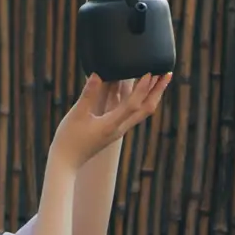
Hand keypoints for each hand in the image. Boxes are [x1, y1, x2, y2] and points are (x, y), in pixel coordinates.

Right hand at [49, 72, 170, 167]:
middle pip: (146, 108)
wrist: (67, 161)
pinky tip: (134, 88)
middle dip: (158, 91)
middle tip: (167, 74)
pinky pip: (131, 112)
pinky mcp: (114, 129)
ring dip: (151, 95)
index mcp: (111, 125)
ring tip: (157, 78)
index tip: (150, 72)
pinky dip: (138, 99)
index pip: (133, 104)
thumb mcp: (77, 114)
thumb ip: (88, 94)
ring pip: (141, 111)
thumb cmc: (69, 139)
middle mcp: (120, 128)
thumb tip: (97, 74)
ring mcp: (118, 129)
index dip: (142, 87)